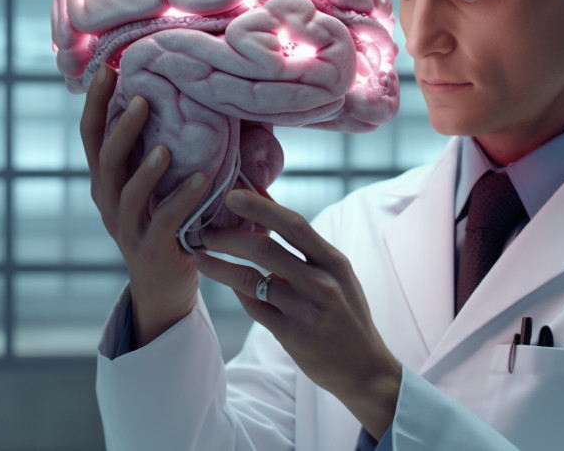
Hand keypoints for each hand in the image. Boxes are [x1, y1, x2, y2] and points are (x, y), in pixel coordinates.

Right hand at [80, 65, 212, 346]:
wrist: (163, 287)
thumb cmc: (164, 222)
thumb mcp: (150, 184)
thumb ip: (152, 147)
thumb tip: (175, 93)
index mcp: (105, 179)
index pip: (92, 134)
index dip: (97, 102)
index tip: (109, 67)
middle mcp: (108, 200)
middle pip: (105, 160)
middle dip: (122, 128)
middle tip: (142, 98)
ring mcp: (126, 227)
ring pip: (128, 193)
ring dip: (146, 169)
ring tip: (164, 147)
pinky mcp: (150, 249)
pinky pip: (164, 222)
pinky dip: (181, 200)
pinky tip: (201, 180)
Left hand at [193, 190, 401, 439]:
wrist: (364, 366)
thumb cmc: (346, 312)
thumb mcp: (337, 274)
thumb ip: (306, 246)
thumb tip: (268, 205)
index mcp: (334, 262)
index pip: (294, 225)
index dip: (261, 208)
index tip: (233, 195)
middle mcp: (321, 284)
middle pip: (265, 250)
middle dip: (229, 237)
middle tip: (205, 230)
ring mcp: (305, 312)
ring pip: (251, 280)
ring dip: (220, 266)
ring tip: (199, 255)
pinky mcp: (292, 336)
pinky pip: (254, 308)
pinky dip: (237, 292)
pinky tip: (226, 282)